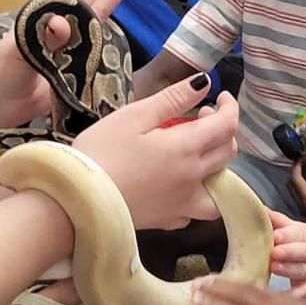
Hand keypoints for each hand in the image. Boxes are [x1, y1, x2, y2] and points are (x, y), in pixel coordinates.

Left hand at [0, 0, 139, 126]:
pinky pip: (100, 29)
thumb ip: (39, 37)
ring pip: (98, 4)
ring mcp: (72, 37)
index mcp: (40, 12)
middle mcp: (59, 20)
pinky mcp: (82, 56)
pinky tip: (126, 3)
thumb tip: (61, 21)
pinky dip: (114, 14)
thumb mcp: (17, 54)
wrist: (8, 111)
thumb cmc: (5, 80)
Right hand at [75, 79, 238, 231]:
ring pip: (221, 188)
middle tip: (200, 117)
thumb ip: (173, 99)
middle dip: (223, 130)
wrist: (75, 201)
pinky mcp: (166, 222)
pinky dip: (197, 196)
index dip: (230, 107)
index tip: (221, 96)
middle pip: (227, 154)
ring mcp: (182, 205)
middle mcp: (192, 179)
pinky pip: (195, 211)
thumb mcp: (134, 116)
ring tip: (198, 155)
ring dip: (218, 167)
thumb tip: (204, 82)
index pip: (226, 126)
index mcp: (186, 149)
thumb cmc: (100, 152)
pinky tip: (180, 186)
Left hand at [194, 276, 305, 304]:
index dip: (224, 283)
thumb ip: (276, 295)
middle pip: (236, 300)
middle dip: (212, 292)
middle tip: (192, 286)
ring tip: (194, 303)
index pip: (246, 288)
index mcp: (279, 300)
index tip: (207, 278)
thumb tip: (256, 285)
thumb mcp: (299, 304)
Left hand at [268, 213, 305, 297]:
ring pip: (301, 271)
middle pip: (301, 252)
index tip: (276, 235)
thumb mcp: (297, 230)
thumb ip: (278, 221)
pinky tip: (281, 297)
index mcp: (304, 237)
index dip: (286, 234)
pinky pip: (302, 293)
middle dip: (288, 252)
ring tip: (275, 268)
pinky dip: (293, 296)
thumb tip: (257, 207)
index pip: (296, 234)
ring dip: (288, 270)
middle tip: (275, 252)